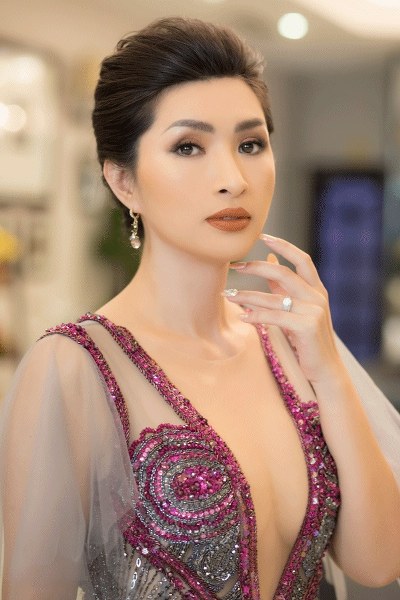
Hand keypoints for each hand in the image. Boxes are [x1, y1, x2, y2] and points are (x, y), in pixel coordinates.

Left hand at [226, 234, 342, 386]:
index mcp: (317, 290)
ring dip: (247, 295)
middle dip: (256, 267)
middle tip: (235, 266)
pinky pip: (274, 317)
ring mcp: (314, 311)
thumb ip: (284, 287)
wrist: (325, 370)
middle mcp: (317, 297)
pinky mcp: (307, 327)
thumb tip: (271, 259)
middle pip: (284, 273)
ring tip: (228, 295)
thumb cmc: (307, 340)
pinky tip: (242, 317)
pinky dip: (256, 315)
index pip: (302, 259)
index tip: (262, 236)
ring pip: (273, 297)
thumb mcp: (298, 309)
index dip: (283, 246)